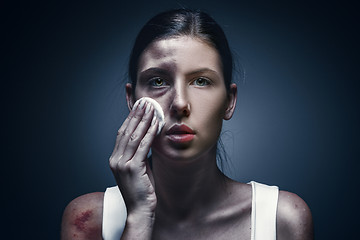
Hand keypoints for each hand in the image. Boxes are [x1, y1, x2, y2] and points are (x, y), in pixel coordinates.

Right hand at [109, 99, 157, 218]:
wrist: (140, 210)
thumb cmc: (141, 190)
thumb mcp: (138, 168)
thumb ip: (140, 154)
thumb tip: (148, 138)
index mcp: (115, 158)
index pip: (122, 133)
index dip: (130, 118)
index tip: (137, 106)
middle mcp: (115, 159)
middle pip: (126, 131)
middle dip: (136, 115)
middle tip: (144, 102)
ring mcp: (122, 164)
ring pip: (133, 136)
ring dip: (143, 120)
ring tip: (150, 108)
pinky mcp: (132, 168)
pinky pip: (142, 146)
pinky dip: (150, 133)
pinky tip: (156, 124)